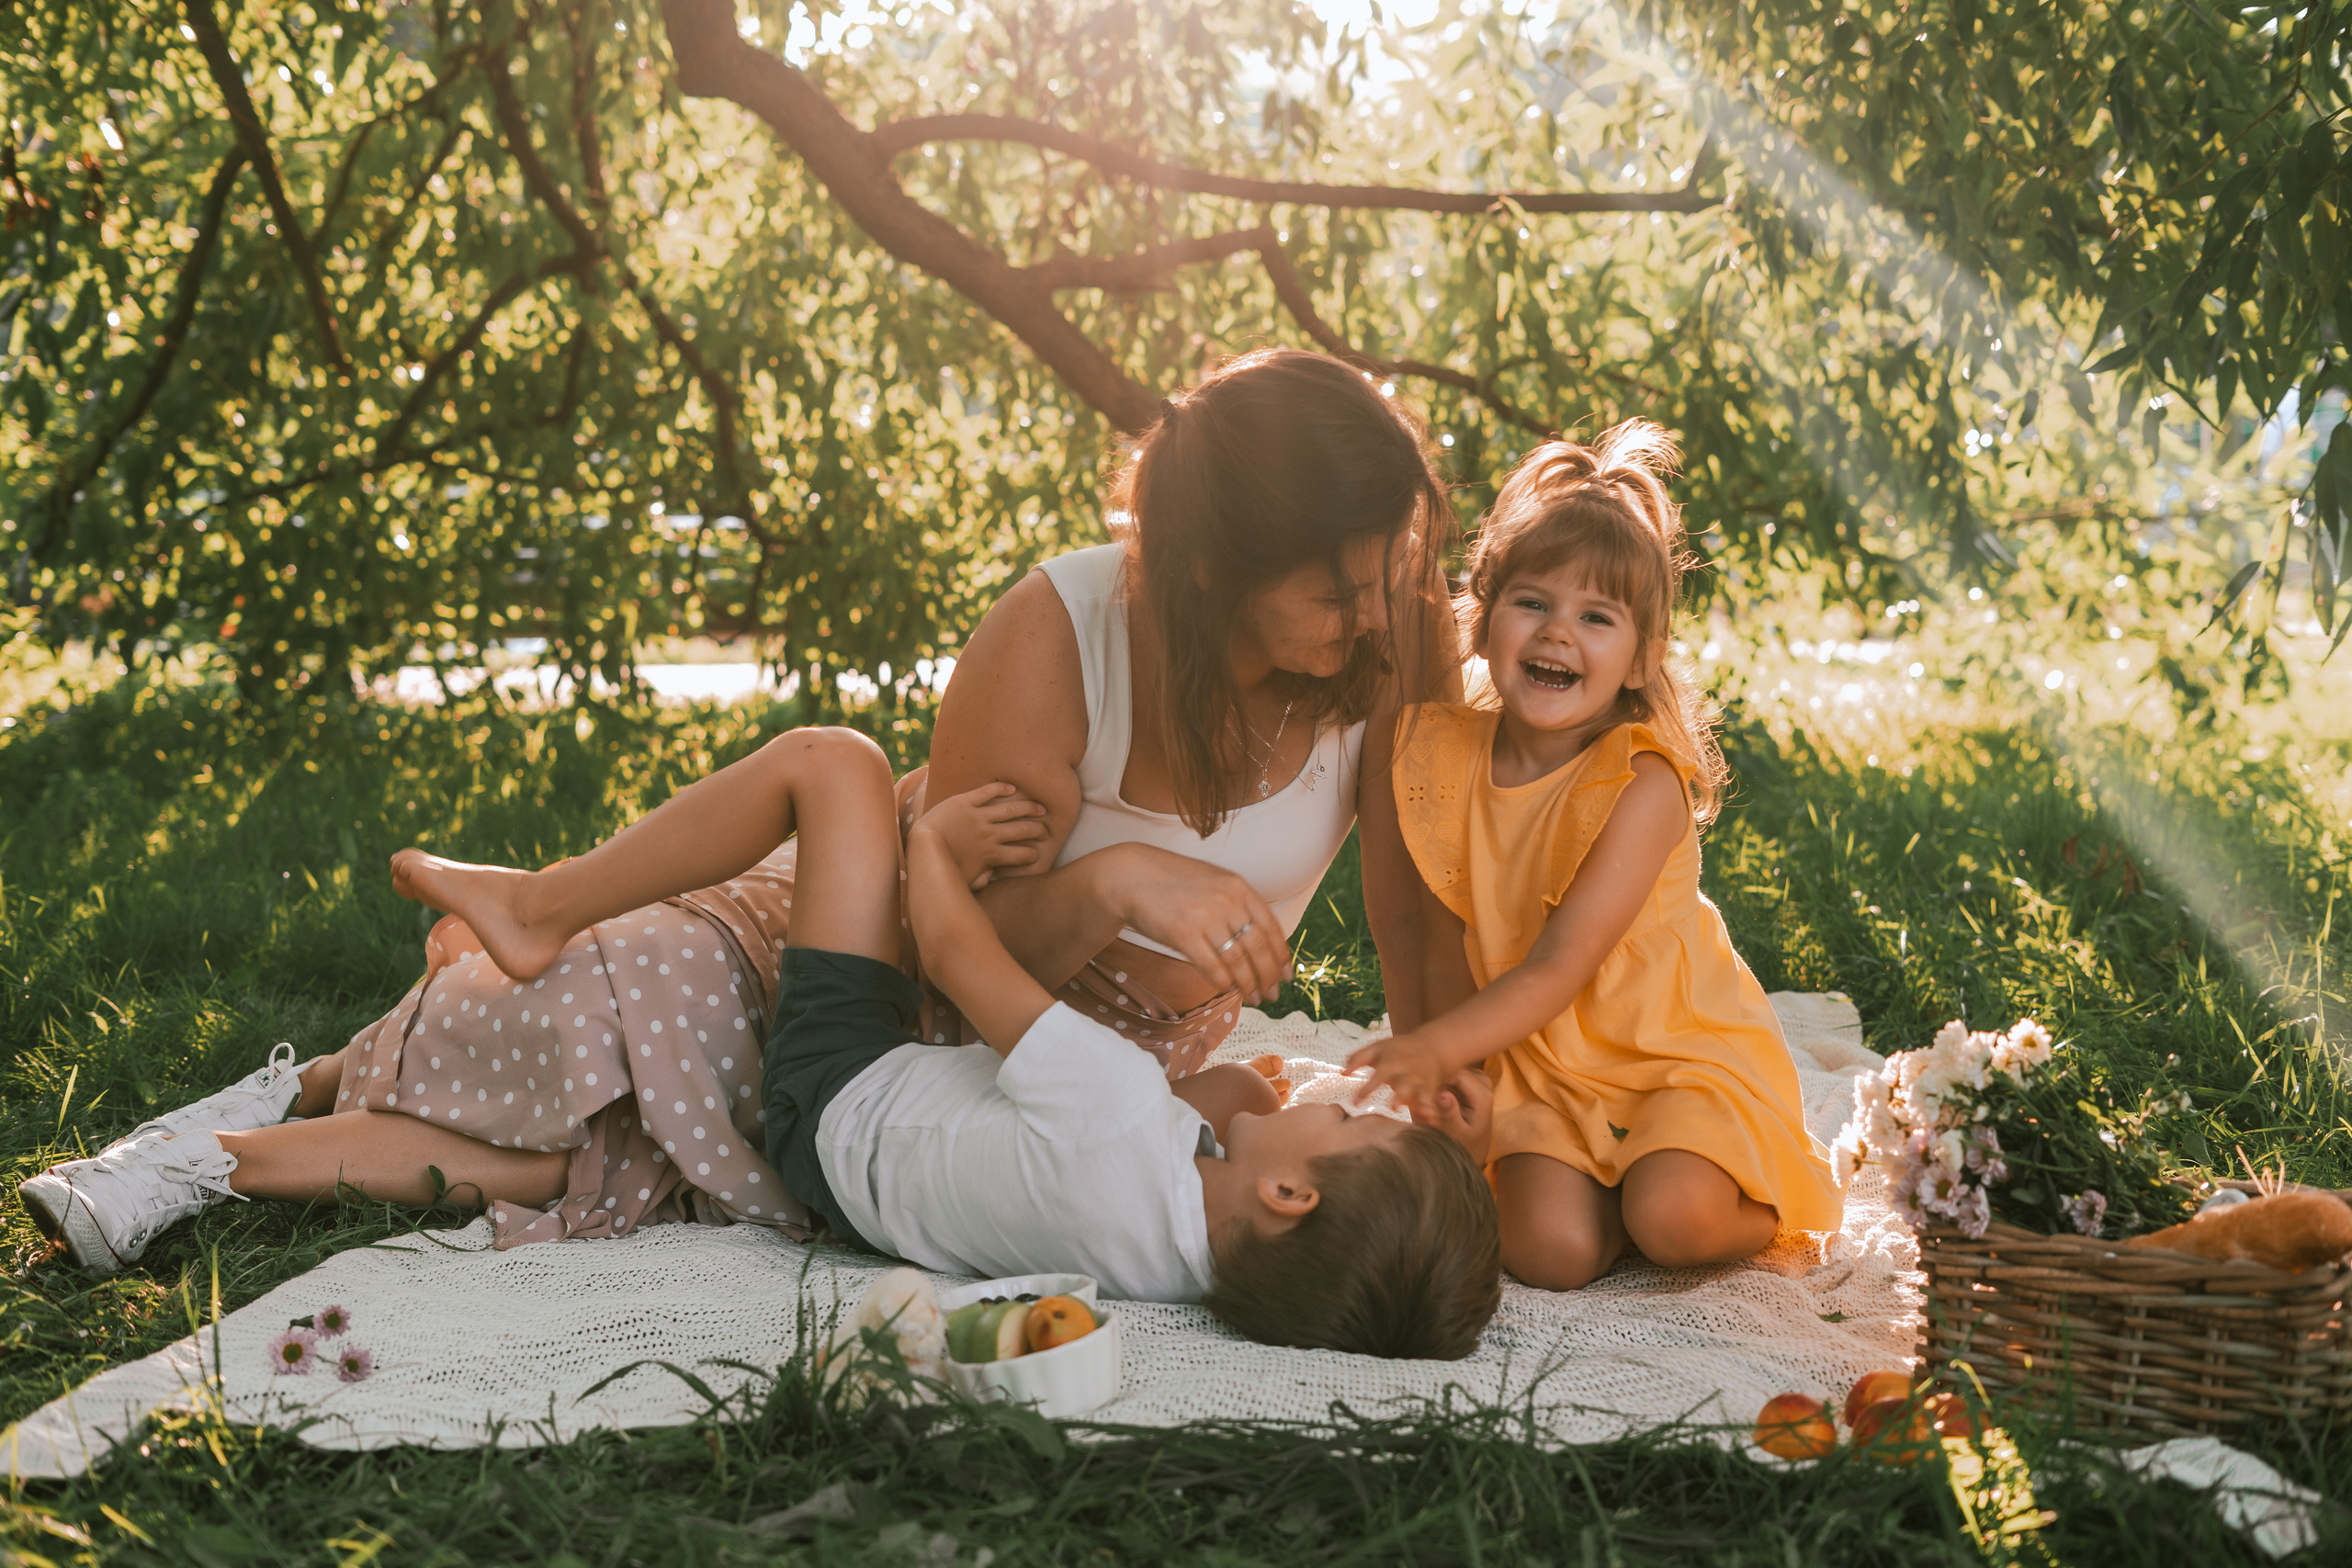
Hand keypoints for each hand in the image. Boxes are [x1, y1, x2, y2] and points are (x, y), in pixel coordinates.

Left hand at [910, 782, 1049, 889]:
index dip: (1032, 855)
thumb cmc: (940, 867)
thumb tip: (991, 877)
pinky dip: (1001, 788)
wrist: (922, 846)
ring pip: (1010, 809)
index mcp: (990, 854)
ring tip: (1040, 808)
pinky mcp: (965, 802)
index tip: (1037, 854)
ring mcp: (978, 816)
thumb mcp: (963, 880)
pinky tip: (1012, 788)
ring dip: (1028, 807)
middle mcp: (989, 834)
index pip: (1020, 855)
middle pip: (1021, 830)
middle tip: (1045, 831)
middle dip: (1037, 830)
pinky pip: (987, 792)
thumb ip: (980, 880)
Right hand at [1095, 844, 1291, 1003]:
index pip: (1271, 926)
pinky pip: (1212, 966)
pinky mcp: (1183, 934)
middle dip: (1269, 975)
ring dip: (1249, 984)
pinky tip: (1228, 989)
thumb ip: (1238, 904)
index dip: (1282, 954)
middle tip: (1273, 994)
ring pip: (1238, 960)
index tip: (1287, 974)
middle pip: (1258, 947)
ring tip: (1254, 997)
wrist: (1132, 876)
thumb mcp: (1214, 882)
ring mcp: (1205, 917)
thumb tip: (1261, 940)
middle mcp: (1227, 901)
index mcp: (1239, 887)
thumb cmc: (1174, 882)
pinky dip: (1223, 982)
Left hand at [1344, 1030, 1452, 1120]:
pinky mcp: (1430, 1090)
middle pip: (1404, 1085)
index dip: (1366, 1090)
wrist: (1430, 1047)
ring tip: (1423, 1115)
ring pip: (1421, 1093)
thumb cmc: (1396, 1050)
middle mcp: (1407, 1073)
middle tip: (1392, 1108)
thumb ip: (1358, 1058)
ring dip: (1421, 1104)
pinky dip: (1433, 1111)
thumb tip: (1342, 1073)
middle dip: (1399, 1096)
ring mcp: (1420, 1082)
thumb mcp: (1377, 1048)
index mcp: (1392, 1062)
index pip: (1378, 1076)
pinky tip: (1433, 1123)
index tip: (1354, 1103)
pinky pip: (1431, 1101)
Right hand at [1424, 1066, 1493, 1162]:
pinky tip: (1426, 1093)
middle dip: (1433, 1078)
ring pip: (1448, 1068)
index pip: (1455, 1073)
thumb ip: (1450, 1115)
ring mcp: (1476, 1077)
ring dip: (1433, 1079)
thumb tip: (1442, 1095)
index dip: (1435, 1078)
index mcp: (1483, 1095)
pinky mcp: (1467, 1077)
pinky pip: (1447, 1072)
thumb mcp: (1455, 1134)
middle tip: (1414, 1091)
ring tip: (1419, 1094)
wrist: (1472, 1147)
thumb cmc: (1463, 1144)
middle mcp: (1482, 1081)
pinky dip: (1435, 1081)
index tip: (1417, 1089)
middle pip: (1451, 1068)